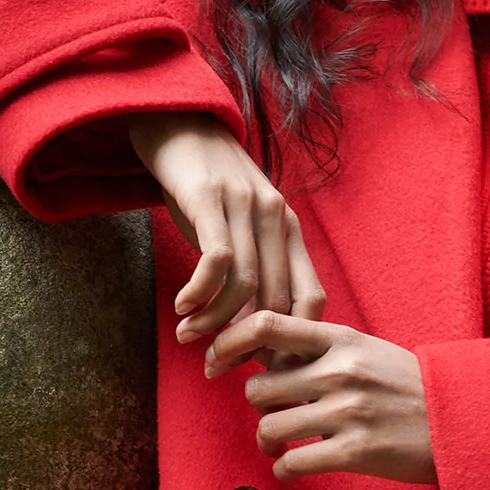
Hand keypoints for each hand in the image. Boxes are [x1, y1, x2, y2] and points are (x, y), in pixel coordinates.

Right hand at [128, 111, 326, 344]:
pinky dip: (200, 293)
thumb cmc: (208, 186)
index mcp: (291, 231)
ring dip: (216, 323)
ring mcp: (245, 206)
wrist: (177, 122)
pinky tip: (182, 306)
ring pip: (245, 286)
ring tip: (190, 337)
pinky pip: (216, 260)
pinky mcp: (210, 198)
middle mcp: (276, 218)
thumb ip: (253, 270)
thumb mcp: (241, 227)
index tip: (266, 366)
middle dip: (249, 344)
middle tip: (219, 366)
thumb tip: (249, 333)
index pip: (311, 300)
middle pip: (278, 302)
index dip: (293, 342)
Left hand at [209, 309, 434, 484]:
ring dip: (268, 441)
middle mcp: (340, 372)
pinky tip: (294, 467)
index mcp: (342, 340)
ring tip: (282, 444)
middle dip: (259, 407)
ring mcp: (347, 412)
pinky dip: (284, 469)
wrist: (463, 421)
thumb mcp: (369, 352)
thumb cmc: (411, 389)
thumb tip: (267, 358)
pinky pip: (291, 463)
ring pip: (269, 427)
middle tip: (273, 415)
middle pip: (259, 388)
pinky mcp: (354, 452)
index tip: (215, 361)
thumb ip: (322, 351)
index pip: (266, 326)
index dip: (228, 342)